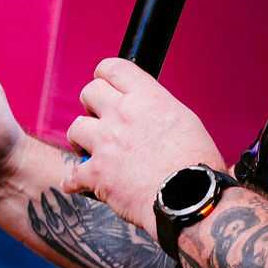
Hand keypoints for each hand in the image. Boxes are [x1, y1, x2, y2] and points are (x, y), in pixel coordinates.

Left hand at [65, 58, 225, 232]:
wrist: (189, 199)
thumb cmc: (196, 164)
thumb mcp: (185, 120)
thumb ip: (158, 110)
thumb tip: (149, 112)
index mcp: (146, 98)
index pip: (112, 68)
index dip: (104, 75)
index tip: (104, 84)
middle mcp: (122, 115)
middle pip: (89, 92)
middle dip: (92, 106)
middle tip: (100, 120)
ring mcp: (106, 143)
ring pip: (75, 129)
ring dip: (81, 140)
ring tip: (90, 150)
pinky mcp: (97, 173)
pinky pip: (71, 174)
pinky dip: (72, 181)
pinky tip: (78, 184)